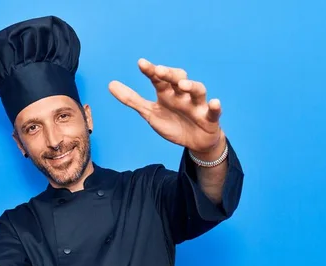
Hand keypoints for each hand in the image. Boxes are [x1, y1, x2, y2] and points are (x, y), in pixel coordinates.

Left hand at [109, 58, 224, 156]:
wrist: (195, 141)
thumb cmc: (173, 123)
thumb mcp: (149, 113)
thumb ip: (131, 99)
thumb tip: (110, 84)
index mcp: (167, 93)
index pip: (158, 79)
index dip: (150, 71)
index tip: (141, 63)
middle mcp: (183, 95)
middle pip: (178, 79)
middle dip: (169, 74)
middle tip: (159, 71)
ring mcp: (197, 105)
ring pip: (198, 90)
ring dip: (192, 86)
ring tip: (183, 85)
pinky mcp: (210, 118)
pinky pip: (214, 111)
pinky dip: (216, 107)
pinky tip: (215, 103)